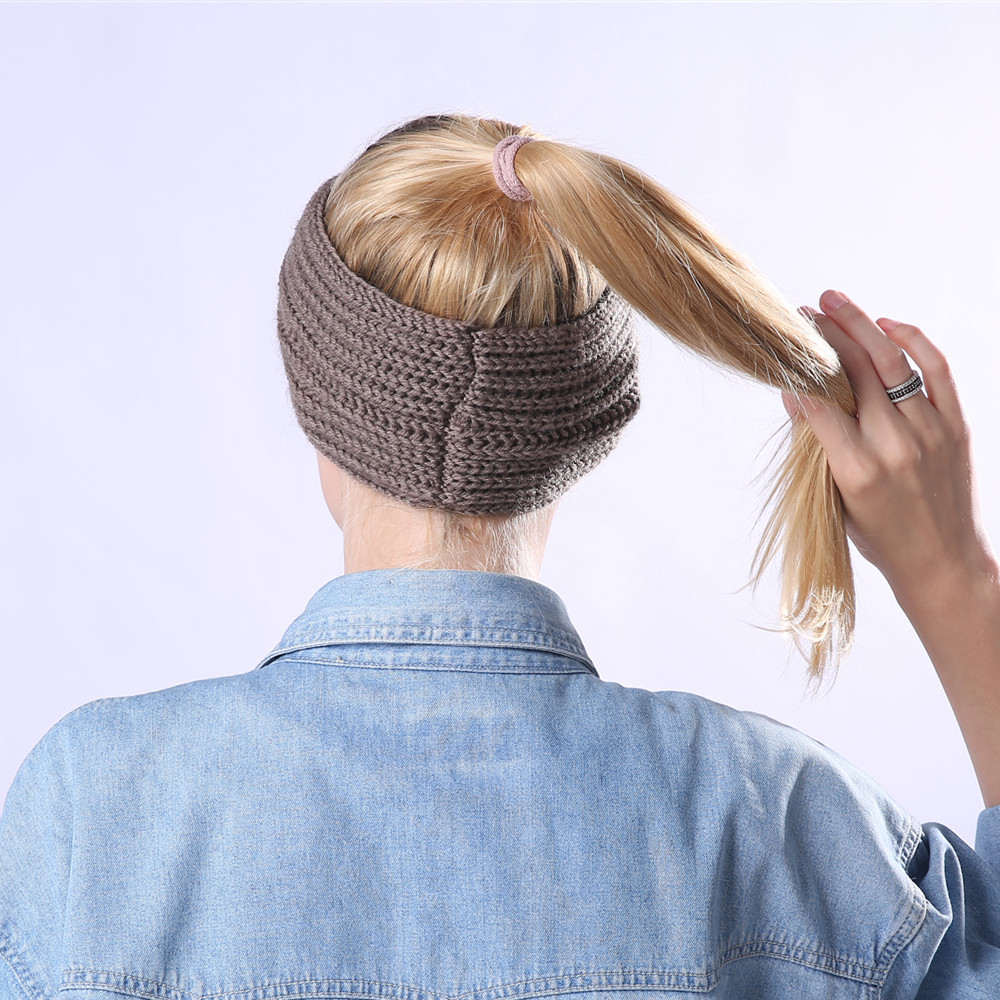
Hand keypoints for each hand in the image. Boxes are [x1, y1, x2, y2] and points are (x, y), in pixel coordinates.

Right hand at [782, 289, 996, 608]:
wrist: (944, 564)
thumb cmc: (882, 539)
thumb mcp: (837, 500)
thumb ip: (818, 448)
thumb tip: (796, 397)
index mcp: (857, 471)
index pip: (820, 405)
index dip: (800, 372)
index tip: (784, 350)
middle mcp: (894, 446)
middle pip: (855, 373)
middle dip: (827, 335)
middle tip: (806, 311)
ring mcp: (929, 433)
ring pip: (892, 362)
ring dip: (861, 325)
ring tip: (836, 301)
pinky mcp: (955, 426)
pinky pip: (936, 370)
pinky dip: (913, 340)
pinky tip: (888, 324)